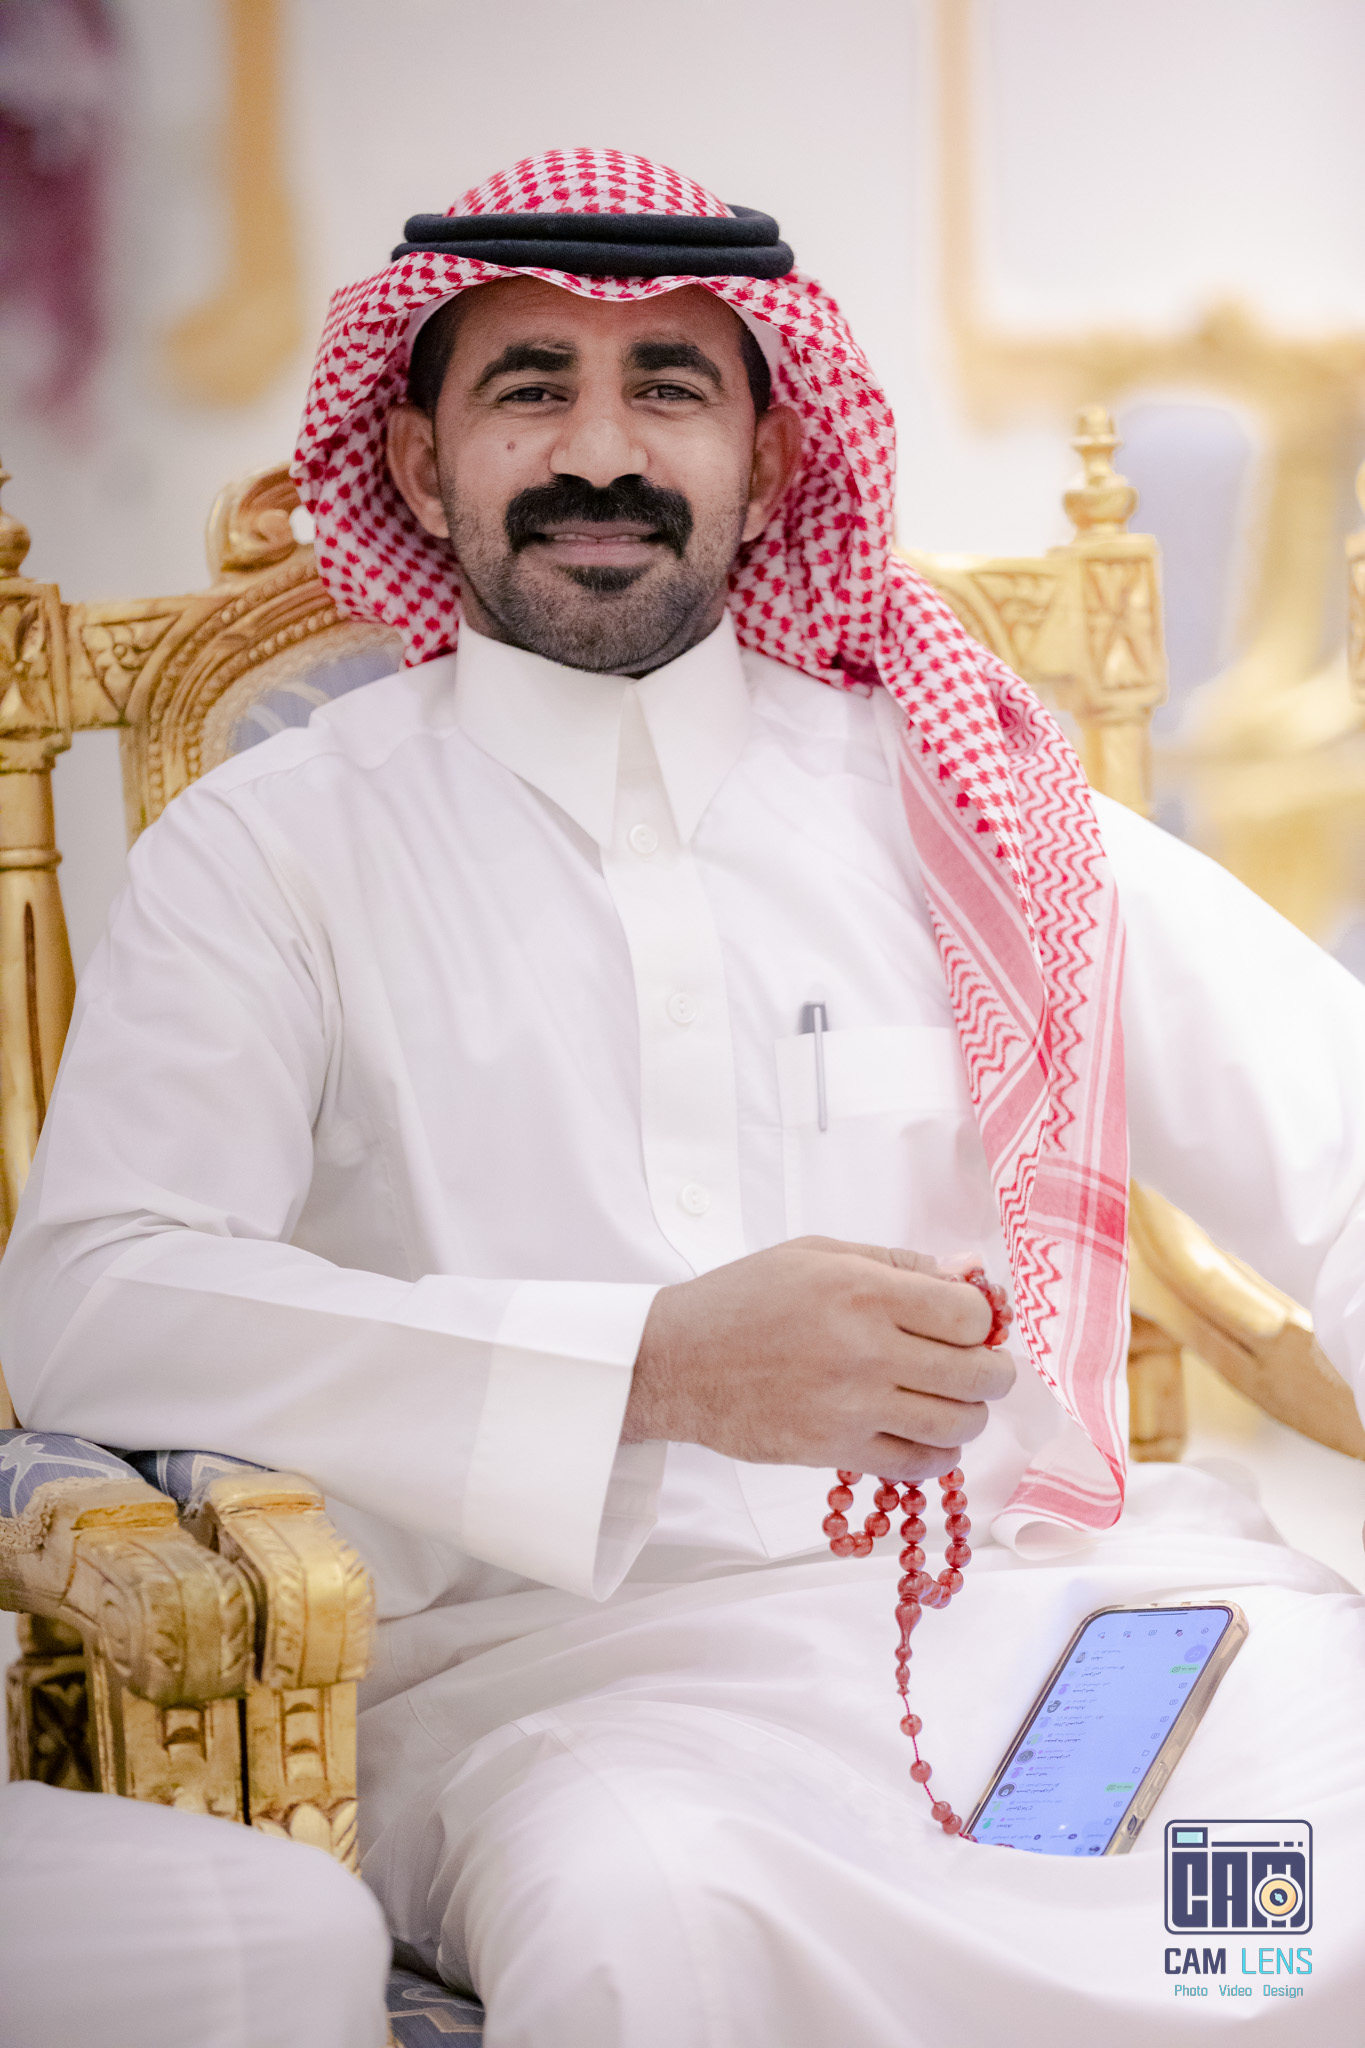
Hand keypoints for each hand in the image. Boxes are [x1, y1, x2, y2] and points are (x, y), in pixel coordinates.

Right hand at [623, 1236, 1015, 1481]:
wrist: (676, 1360)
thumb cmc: (744, 1299)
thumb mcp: (818, 1254)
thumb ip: (899, 1264)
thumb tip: (971, 1274)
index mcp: (863, 1291)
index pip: (971, 1316)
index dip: (983, 1319)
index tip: (972, 1322)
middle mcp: (866, 1351)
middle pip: (977, 1374)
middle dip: (994, 1369)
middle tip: (983, 1364)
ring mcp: (853, 1408)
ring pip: (958, 1425)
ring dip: (969, 1412)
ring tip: (951, 1398)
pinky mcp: (836, 1451)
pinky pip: (918, 1464)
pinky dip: (937, 1453)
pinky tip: (924, 1433)